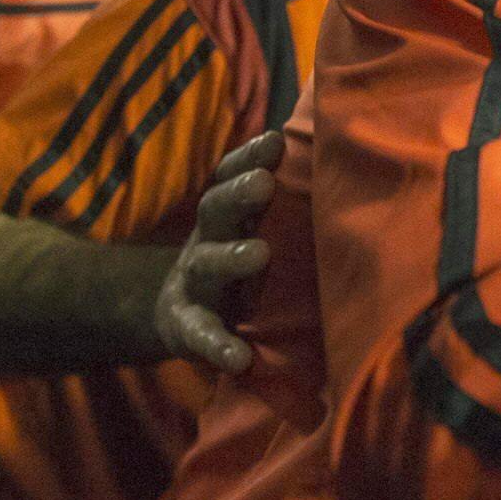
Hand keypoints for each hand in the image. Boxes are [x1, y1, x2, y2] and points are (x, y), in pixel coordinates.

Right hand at [156, 129, 279, 373]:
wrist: (178, 315)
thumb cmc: (232, 259)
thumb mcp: (246, 226)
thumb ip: (275, 197)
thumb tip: (323, 153)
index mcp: (224, 214)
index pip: (228, 177)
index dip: (247, 158)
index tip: (275, 141)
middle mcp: (206, 240)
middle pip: (214, 210)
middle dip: (238, 194)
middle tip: (264, 184)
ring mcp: (194, 284)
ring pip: (205, 265)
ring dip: (229, 257)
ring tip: (258, 254)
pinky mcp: (187, 328)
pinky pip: (201, 335)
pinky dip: (219, 345)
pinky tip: (239, 358)